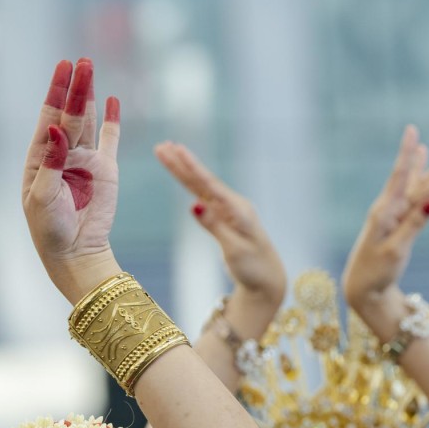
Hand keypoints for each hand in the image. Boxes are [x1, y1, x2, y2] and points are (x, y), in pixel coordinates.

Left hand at [21, 59, 123, 301]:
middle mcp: (62, 155)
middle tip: (81, 61)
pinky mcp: (106, 170)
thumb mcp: (43, 196)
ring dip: (90, 96)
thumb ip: (50, 162)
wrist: (76, 253)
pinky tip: (112, 100)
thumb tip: (54, 129)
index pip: (49, 118)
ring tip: (90, 69)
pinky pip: (110, 139)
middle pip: (70, 114)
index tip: (62, 67)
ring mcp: (85, 161)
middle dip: (75, 88)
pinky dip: (111, 121)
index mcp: (41, 159)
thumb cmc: (50, 229)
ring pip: (88, 121)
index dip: (55, 92)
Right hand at [155, 140, 284, 338]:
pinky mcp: (224, 219)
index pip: (209, 185)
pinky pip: (203, 197)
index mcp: (237, 210)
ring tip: (167, 154)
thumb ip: (213, 225)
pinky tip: (184, 175)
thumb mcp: (234, 249)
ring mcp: (228, 211)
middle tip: (161, 146)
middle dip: (181, 164)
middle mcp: (233, 205)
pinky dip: (191, 185)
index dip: (191, 167)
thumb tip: (193, 203)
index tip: (176, 150)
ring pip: (201, 187)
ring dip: (184, 171)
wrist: (267, 281)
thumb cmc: (253, 267)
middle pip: (201, 181)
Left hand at [342, 126, 428, 332]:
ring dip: (428, 168)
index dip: (408, 155)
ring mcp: (393, 215)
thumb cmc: (376, 272)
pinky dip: (417, 178)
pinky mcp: (397, 221)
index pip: (401, 179)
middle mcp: (389, 209)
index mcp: (385, 213)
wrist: (363, 288)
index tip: (412, 131)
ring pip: (417, 187)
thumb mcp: (395, 251)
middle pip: (419, 184)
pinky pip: (412, 195)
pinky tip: (420, 162)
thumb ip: (413, 226)